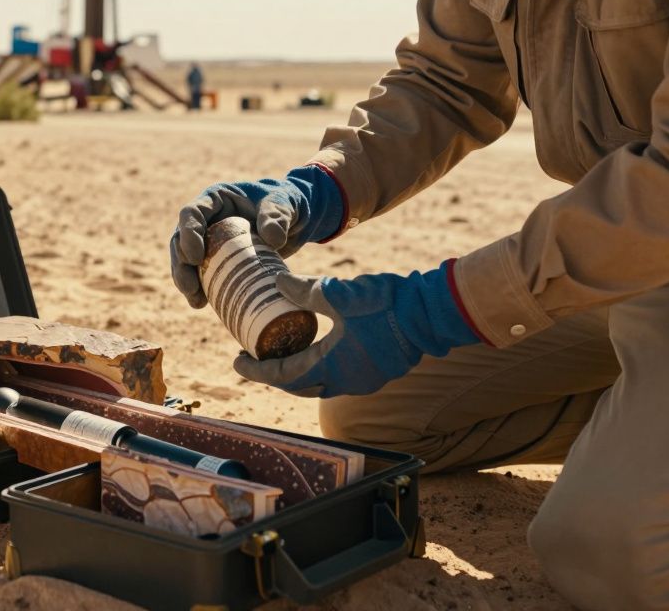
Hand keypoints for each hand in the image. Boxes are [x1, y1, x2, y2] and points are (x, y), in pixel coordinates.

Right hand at [170, 165, 343, 308]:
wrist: (295, 220)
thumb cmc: (286, 204)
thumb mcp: (285, 204)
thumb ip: (277, 215)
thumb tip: (273, 239)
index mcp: (215, 199)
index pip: (192, 214)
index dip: (188, 234)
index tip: (195, 257)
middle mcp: (206, 220)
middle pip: (181, 240)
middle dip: (181, 265)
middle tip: (190, 286)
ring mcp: (209, 241)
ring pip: (186, 260)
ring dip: (185, 281)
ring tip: (195, 301)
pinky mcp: (217, 260)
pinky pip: (202, 274)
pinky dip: (199, 289)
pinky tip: (201, 304)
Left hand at [233, 264, 480, 397]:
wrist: (430, 313)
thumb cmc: (385, 304)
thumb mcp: (339, 294)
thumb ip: (305, 291)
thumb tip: (276, 282)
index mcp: (331, 365)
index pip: (282, 375)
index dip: (256, 370)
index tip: (238, 361)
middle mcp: (345, 382)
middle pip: (298, 385)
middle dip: (274, 373)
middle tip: (255, 358)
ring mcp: (363, 381)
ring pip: (320, 384)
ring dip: (298, 373)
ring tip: (283, 353)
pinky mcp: (377, 375)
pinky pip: (339, 378)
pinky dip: (321, 369)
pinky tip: (318, 351)